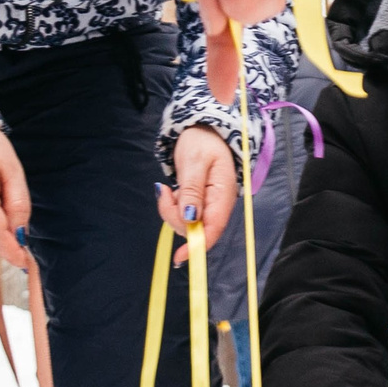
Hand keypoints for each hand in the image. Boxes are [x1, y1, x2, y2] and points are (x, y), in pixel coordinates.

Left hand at [157, 124, 240, 261]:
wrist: (203, 129)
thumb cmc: (203, 141)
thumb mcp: (195, 162)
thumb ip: (192, 191)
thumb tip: (191, 218)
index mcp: (223, 196)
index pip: (213, 229)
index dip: (198, 245)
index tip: (181, 257)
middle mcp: (217, 205)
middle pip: (195, 229)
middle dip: (174, 217)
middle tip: (165, 192)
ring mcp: (208, 206)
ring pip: (185, 223)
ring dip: (171, 210)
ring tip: (168, 187)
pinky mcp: (198, 204)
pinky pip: (182, 215)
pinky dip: (172, 206)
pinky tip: (171, 190)